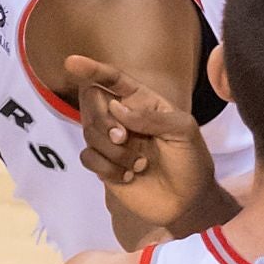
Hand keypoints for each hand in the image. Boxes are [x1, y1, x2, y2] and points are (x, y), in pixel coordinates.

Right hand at [66, 55, 218, 228]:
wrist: (190, 200)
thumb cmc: (191, 160)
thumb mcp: (184, 132)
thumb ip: (153, 117)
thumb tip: (117, 108)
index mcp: (143, 102)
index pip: (114, 79)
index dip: (93, 70)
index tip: (72, 62)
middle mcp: (123, 118)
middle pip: (92, 103)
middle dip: (103, 120)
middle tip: (124, 138)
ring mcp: (112, 142)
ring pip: (89, 132)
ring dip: (113, 150)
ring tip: (141, 165)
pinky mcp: (104, 166)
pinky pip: (87, 157)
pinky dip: (106, 167)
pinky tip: (129, 176)